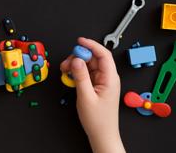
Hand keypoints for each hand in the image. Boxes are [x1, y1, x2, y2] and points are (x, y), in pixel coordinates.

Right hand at [60, 37, 124, 152]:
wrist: (102, 135)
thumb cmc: (98, 120)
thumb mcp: (86, 97)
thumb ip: (81, 76)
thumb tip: (76, 60)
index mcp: (111, 79)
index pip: (103, 54)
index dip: (91, 45)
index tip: (80, 41)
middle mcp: (108, 78)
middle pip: (94, 58)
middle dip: (79, 56)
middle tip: (67, 62)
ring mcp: (103, 82)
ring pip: (89, 65)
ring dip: (77, 65)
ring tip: (65, 70)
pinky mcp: (97, 86)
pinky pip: (87, 73)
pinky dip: (78, 72)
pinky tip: (70, 76)